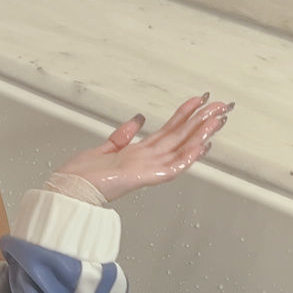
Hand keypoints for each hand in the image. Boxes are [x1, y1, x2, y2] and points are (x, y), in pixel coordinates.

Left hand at [50, 93, 231, 203]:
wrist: (70, 190)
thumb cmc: (81, 176)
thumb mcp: (104, 147)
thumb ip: (122, 135)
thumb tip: (137, 120)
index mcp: (138, 154)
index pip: (168, 131)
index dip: (185, 115)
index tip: (200, 102)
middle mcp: (147, 160)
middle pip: (181, 137)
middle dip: (202, 120)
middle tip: (223, 107)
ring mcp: (148, 169)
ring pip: (181, 149)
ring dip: (201, 134)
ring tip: (219, 120)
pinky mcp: (145, 177)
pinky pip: (172, 167)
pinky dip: (189, 157)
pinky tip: (202, 145)